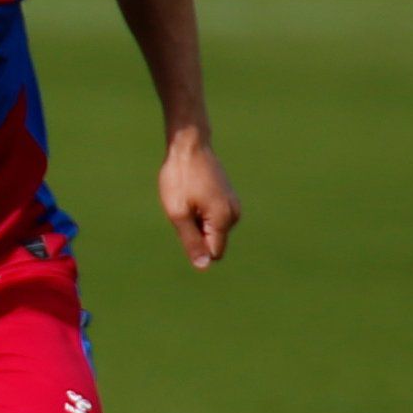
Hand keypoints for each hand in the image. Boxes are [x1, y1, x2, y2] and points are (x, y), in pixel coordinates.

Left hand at [158, 130, 237, 267]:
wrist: (189, 146)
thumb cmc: (180, 178)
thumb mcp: (178, 213)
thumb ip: (191, 241)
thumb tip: (204, 266)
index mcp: (224, 219)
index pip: (214, 253)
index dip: (195, 245)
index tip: (185, 223)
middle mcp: (234, 214)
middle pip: (213, 241)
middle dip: (196, 232)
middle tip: (184, 207)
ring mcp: (234, 205)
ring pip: (213, 230)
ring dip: (198, 221)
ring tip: (189, 199)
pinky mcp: (229, 198)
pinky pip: (214, 217)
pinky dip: (201, 211)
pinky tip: (194, 193)